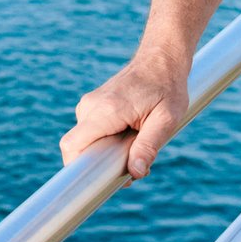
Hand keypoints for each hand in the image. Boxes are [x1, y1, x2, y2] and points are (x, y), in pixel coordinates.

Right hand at [58, 58, 188, 178]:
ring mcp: (90, 104)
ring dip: (105, 153)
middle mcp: (91, 106)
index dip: (76, 167)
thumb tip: (136, 173)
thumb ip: (149, 146)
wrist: (161, 59)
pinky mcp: (93, 104)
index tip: (97, 181)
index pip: (73, 145)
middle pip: (78, 147)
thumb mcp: (166, 119)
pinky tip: (129, 138)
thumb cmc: (167, 87)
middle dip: (99, 164)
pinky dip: (105, 142)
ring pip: (85, 141)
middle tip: (131, 169)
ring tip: (135, 149)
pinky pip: (90, 131)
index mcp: (106, 110)